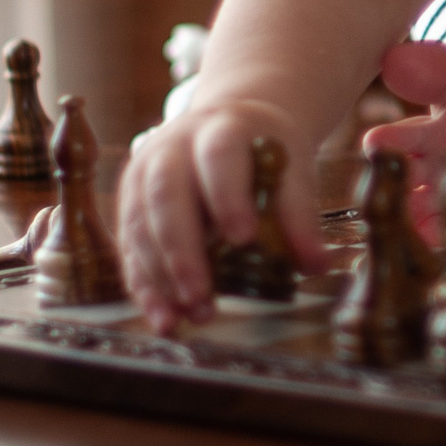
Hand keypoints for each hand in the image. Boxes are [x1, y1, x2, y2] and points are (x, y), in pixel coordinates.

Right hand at [119, 98, 331, 335]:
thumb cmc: (262, 151)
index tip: (244, 238)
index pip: (220, 157)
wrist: (229, 127)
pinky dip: (145, 286)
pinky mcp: (129, 205)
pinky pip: (130, 248)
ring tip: (188, 315)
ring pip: (140, 225)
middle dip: (182, 250)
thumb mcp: (290, 168)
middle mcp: (171, 148)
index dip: (228, 197)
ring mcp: (142, 175)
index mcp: (219, 128)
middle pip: (166, 195)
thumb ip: (300, 214)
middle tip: (202, 293)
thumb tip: (315, 264)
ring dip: (161, 276)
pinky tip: (164, 318)